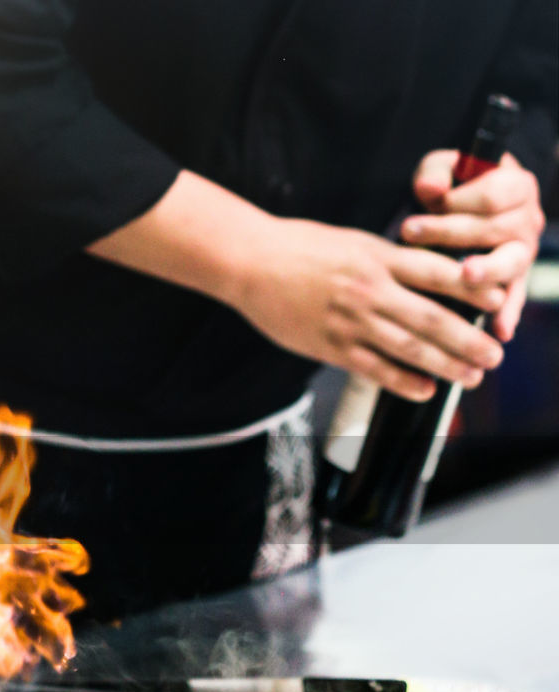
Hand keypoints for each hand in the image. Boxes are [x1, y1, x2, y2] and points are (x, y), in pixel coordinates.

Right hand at [231, 218, 504, 401]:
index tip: (500, 301)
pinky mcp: (329, 346)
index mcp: (378, 258)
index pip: (439, 274)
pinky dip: (402, 381)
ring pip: (408, 348)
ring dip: (445, 365)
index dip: (474, 289)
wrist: (251, 263)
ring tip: (470, 376)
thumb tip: (430, 277)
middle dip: (469, 340)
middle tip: (494, 355)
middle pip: (432, 319)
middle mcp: (369, 291)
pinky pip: (373, 368)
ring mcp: (349, 321)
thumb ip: (391, 260)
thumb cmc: (300, 248)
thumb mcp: (354, 242)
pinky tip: (424, 389)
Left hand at [402, 151, 543, 340]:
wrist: (454, 212)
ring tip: (466, 275)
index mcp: (516, 185)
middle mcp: (527, 220)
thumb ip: (436, 172)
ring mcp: (523, 252)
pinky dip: (508, 315)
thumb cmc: (448, 187)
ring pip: (511, 263)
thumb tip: (430, 188)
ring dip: (487, 271)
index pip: (493, 194)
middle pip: (497, 229)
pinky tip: (499, 332)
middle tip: (411, 233)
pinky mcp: (514, 280)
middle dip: (452, 232)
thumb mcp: (440, 170)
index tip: (428, 201)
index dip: (460, 199)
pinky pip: (515, 298)